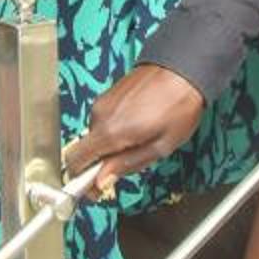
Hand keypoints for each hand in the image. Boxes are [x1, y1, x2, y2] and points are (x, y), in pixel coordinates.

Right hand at [67, 65, 204, 187]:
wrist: (184, 68)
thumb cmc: (179, 105)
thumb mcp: (160, 146)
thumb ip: (127, 165)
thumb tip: (102, 180)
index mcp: (111, 131)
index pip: (75, 162)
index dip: (81, 181)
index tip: (95, 190)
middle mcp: (100, 115)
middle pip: (84, 150)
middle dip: (100, 165)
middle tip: (126, 167)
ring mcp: (102, 102)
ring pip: (95, 136)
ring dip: (110, 147)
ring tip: (140, 142)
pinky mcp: (107, 95)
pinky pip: (102, 122)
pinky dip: (113, 132)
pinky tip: (137, 128)